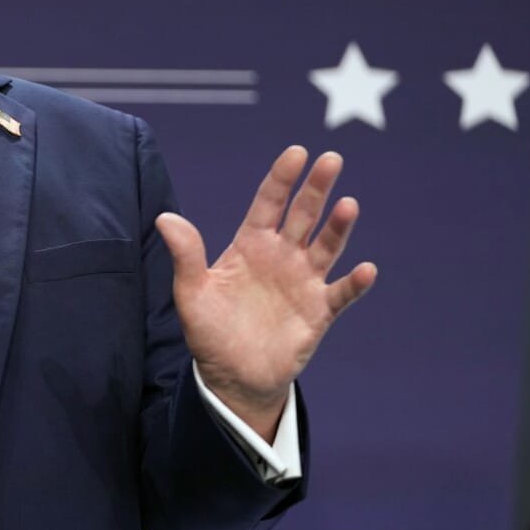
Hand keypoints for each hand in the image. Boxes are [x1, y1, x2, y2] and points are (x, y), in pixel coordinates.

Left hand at [154, 146, 376, 440]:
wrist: (232, 376)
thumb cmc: (209, 330)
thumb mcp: (191, 293)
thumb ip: (186, 255)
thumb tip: (165, 218)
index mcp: (251, 245)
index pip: (269, 203)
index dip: (282, 178)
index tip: (296, 152)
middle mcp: (281, 256)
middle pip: (303, 215)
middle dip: (316, 188)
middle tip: (331, 160)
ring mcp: (303, 281)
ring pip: (326, 246)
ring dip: (339, 227)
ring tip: (348, 205)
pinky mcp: (318, 311)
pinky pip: (340, 293)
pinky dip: (354, 283)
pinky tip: (364, 269)